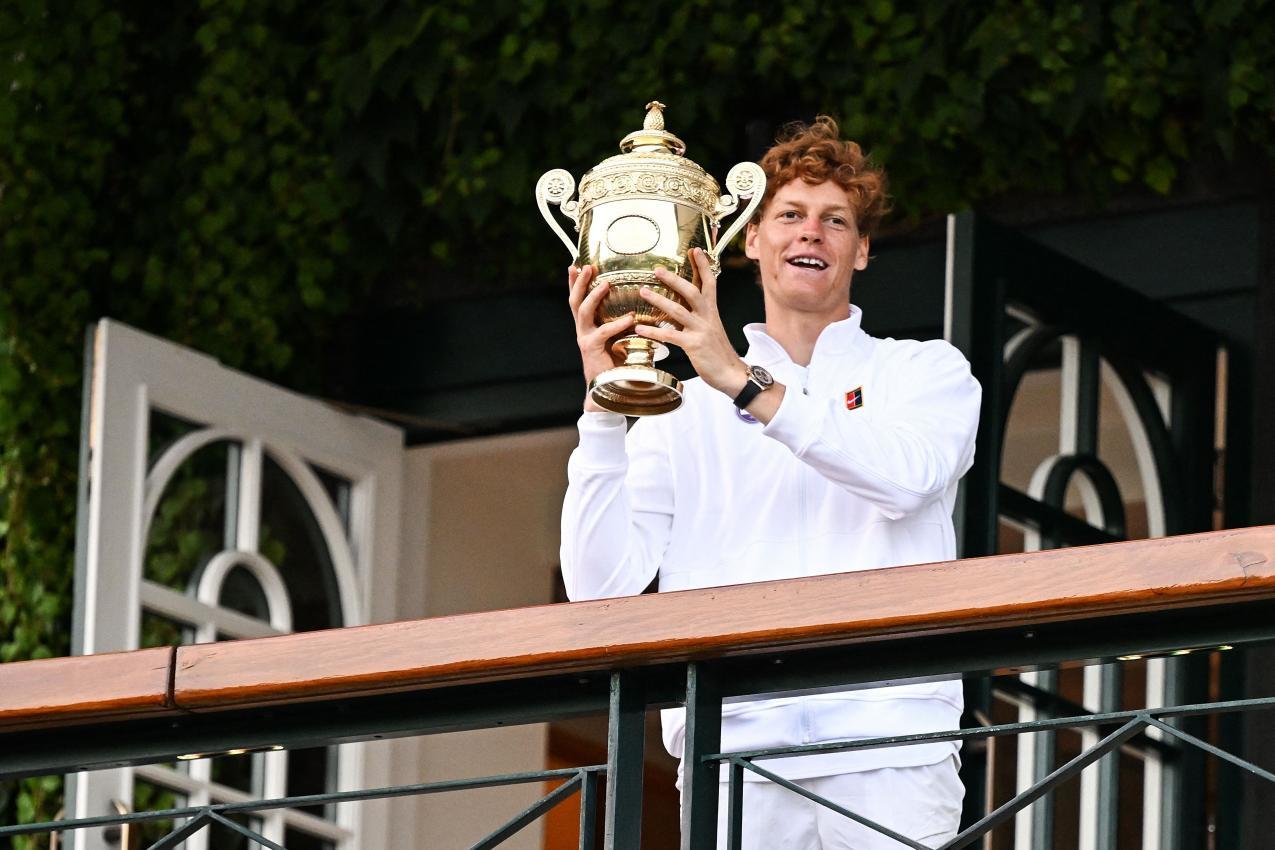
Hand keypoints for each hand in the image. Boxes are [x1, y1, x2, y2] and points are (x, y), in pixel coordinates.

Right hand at [568, 264, 634, 410]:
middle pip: (575, 300)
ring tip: (605, 283)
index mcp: (588, 325)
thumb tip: (645, 306)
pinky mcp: (591, 349)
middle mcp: (583, 330)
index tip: (577, 264)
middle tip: (587, 266)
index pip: (578, 299)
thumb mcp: (620, 338)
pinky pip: (603, 332)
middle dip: (579, 282)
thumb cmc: (618, 363)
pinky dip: (617, 324)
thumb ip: (625, 324)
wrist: (610, 388)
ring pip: (583, 311)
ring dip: (593, 296)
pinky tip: (629, 318)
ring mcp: (585, 338)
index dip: (575, 282)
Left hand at [635, 248, 746, 396]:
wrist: (732, 374)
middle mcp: (708, 317)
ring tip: (642, 291)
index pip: (710, 282)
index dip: (703, 265)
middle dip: (674, 279)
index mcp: (712, 311)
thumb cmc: (719, 353)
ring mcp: (701, 330)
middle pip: (691, 291)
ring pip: (678, 310)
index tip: (695, 250)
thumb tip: (686, 308)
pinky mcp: (694, 345)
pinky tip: (640, 329)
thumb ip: (701, 316)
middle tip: (657, 269)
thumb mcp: (712, 329)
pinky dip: (654, 331)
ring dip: (659, 300)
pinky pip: (671, 336)